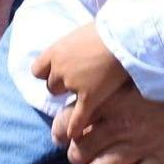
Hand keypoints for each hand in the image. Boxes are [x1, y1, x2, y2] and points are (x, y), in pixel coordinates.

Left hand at [31, 23, 130, 147]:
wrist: (125, 36)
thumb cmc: (110, 27)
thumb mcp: (85, 31)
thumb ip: (76, 45)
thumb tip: (80, 46)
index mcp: (56, 50)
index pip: (38, 69)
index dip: (49, 72)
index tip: (59, 72)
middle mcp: (60, 69)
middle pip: (52, 86)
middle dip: (63, 85)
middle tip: (80, 82)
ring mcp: (73, 85)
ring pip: (65, 100)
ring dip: (74, 97)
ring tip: (88, 95)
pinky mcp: (89, 98)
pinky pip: (78, 117)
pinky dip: (76, 126)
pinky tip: (75, 136)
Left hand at [64, 82, 163, 163]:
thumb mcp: (133, 68)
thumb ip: (110, 83)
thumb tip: (88, 91)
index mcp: (112, 99)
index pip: (70, 121)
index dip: (60, 131)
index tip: (62, 134)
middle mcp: (123, 123)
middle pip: (82, 150)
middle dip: (74, 157)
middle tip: (76, 158)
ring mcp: (143, 143)